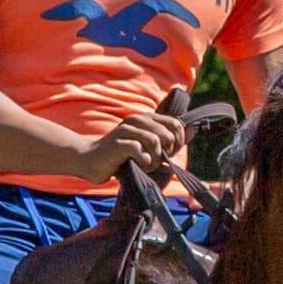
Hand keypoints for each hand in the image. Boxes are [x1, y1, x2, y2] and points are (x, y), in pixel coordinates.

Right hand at [77, 104, 191, 185]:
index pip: (176, 124)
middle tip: (156, 161)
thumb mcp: (147, 146)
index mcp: (146, 118)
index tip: (168, 154)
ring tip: (147, 165)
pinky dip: (144, 162)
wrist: (90, 160)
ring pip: (156, 142)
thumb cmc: (120, 156)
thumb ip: (168, 140)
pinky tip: (138, 165)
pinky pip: (141, 151)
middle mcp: (137, 120)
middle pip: (167, 134)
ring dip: (155, 159)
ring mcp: (127, 129)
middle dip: (166, 152)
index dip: (177, 142)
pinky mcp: (119, 142)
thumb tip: (192, 131)